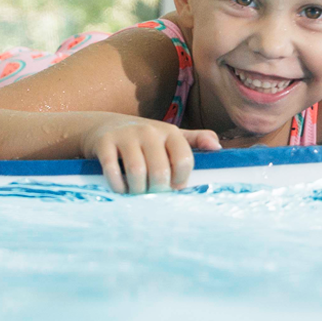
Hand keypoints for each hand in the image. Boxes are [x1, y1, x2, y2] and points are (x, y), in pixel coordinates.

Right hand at [80, 115, 220, 193]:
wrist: (103, 127)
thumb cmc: (143, 138)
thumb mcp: (169, 136)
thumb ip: (195, 140)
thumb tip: (218, 148)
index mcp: (169, 132)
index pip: (184, 159)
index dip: (181, 180)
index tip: (174, 186)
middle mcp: (148, 131)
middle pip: (160, 170)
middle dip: (158, 189)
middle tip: (153, 193)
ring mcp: (125, 136)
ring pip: (137, 172)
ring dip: (138, 190)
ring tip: (137, 192)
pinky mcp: (104, 143)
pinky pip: (112, 170)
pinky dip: (118, 186)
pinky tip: (121, 188)